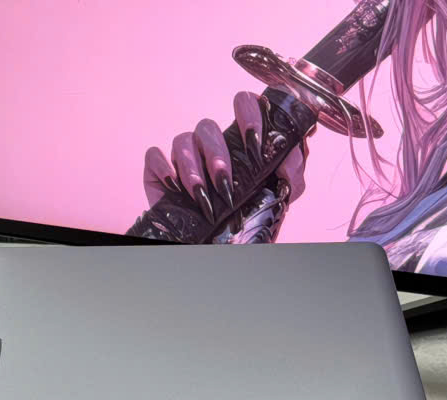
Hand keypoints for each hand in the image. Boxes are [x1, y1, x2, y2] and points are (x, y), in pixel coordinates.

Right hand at [143, 92, 307, 225]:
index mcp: (238, 141)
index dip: (248, 113)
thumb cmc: (244, 218)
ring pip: (182, 140)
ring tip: (201, 193)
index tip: (254, 141)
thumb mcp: (278, 196)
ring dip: (192, 166)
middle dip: (216, 152)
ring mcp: (183, 157)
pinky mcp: (159, 171)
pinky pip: (155, 155)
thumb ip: (291, 173)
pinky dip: (163, 167)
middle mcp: (209, 145)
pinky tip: (174, 185)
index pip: (243, 105)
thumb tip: (288, 156)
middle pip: (207, 125)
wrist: (216, 247)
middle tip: (225, 180)